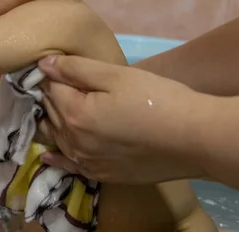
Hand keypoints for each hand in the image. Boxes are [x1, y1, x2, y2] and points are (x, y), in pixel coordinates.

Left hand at [35, 55, 209, 183]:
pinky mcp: (101, 174)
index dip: (55, 73)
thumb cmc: (157, 99)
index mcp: (74, 113)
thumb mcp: (116, 76)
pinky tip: (48, 155)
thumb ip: (76, 69)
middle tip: (61, 82)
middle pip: (51, 112)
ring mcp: (86, 161)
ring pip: (56, 137)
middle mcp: (73, 141)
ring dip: (52, 121)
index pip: (50, 88)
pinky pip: (69, 165)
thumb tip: (43, 64)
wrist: (195, 140)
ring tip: (52, 109)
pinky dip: (57, 157)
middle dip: (52, 95)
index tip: (61, 66)